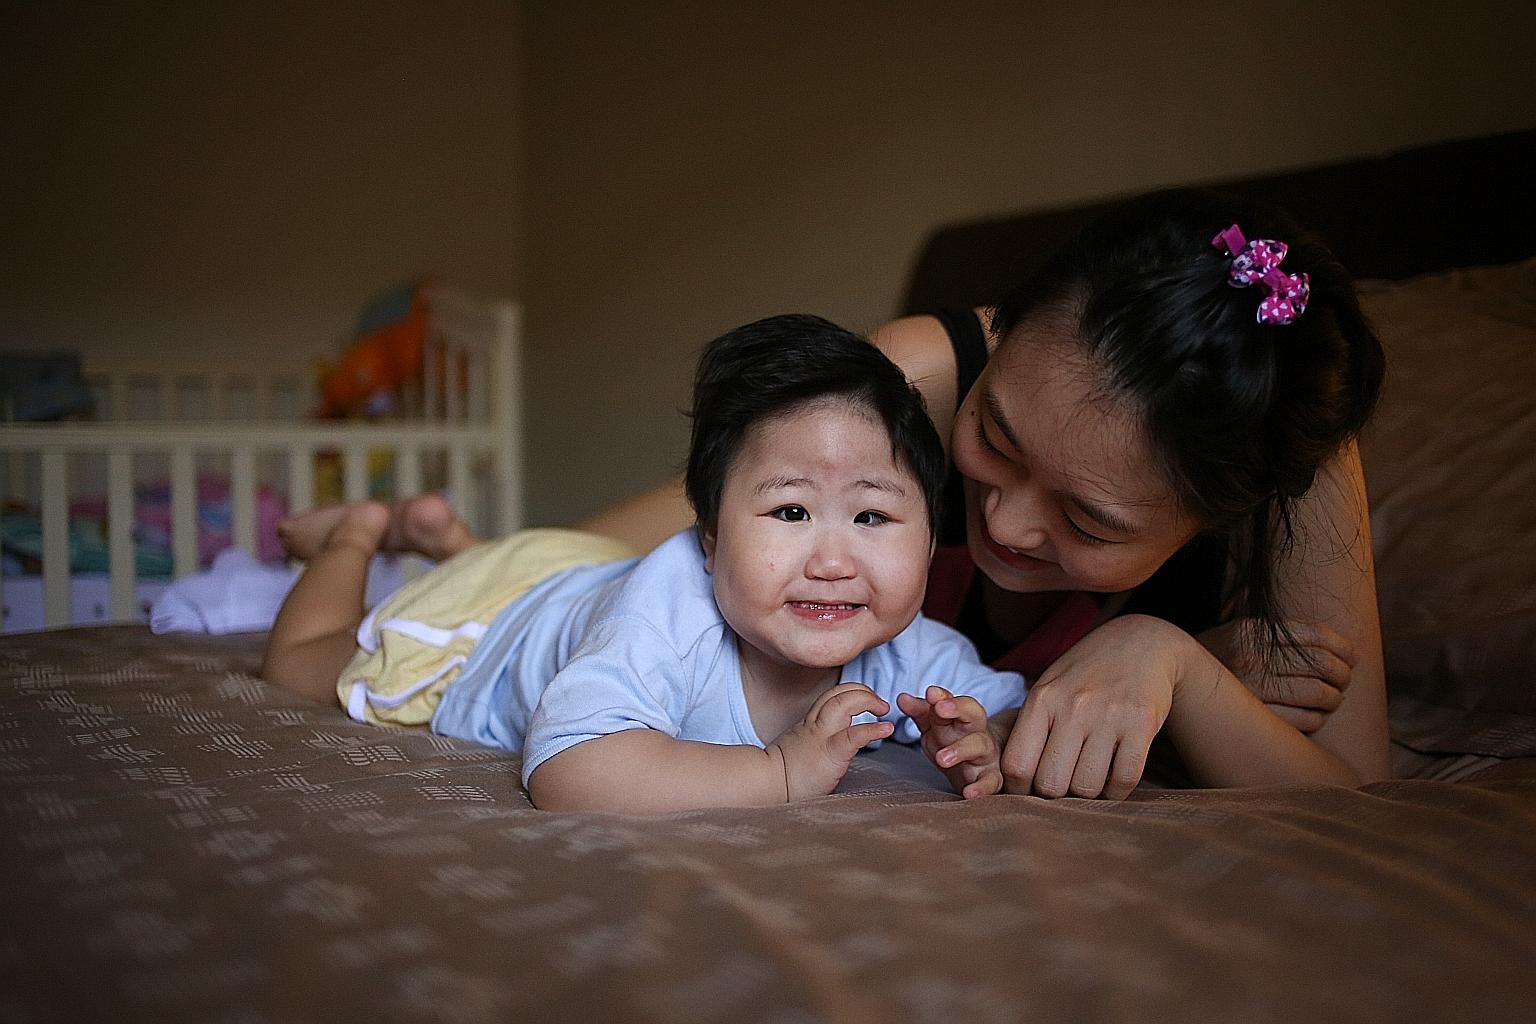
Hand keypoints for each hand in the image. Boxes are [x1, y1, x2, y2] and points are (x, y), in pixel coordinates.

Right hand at [768, 683, 894, 800]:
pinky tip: (886, 729)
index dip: (851, 693)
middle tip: (879, 704)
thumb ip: (812, 743)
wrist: (765, 784)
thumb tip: (828, 748)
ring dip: (867, 700)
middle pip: (838, 693)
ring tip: (883, 709)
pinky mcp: (829, 753)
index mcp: (808, 724)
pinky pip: (853, 734)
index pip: (830, 696)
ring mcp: (821, 737)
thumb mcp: (797, 749)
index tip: (866, 700)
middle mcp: (815, 725)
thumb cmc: (781, 775)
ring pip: (843, 703)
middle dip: (862, 692)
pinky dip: (872, 729)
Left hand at [896, 685, 1001, 799]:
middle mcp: (976, 731)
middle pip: (973, 714)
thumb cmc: (953, 741)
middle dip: (957, 709)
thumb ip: (920, 712)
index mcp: (962, 717)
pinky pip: (990, 782)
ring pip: (979, 745)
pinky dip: (981, 788)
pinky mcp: (990, 777)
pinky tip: (969, 793)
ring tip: (942, 759)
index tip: (931, 693)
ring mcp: (985, 754)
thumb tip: (901, 697)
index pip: (955, 700)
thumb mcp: (935, 726)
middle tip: (939, 709)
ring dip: (960, 750)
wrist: (979, 768)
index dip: (944, 697)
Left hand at [1000, 615, 1180, 799]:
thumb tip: (1015, 780)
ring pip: (1087, 787)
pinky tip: (1113, 778)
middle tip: (1063, 786)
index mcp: (1042, 699)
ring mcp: (1108, 716)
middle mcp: (1072, 707)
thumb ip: (1031, 729)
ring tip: (1088, 779)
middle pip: (1051, 784)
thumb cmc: (1085, 673)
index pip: (1016, 765)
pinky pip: (1124, 780)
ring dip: (1087, 795)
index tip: (1029, 790)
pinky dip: (1117, 791)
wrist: (1140, 643)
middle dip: (1055, 796)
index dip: (1019, 789)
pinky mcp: (1141, 724)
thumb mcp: (1049, 687)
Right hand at [1198, 619, 1354, 732]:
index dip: (1343, 646)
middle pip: (1322, 665)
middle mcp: (1252, 657)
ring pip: (1318, 694)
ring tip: (1333, 698)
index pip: (1316, 635)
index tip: (1352, 656)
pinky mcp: (1253, 716)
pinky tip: (1317, 715)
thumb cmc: (1215, 657)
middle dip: (1343, 674)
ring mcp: (1252, 688)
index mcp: (1252, 630)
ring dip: (1334, 698)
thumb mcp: (1234, 626)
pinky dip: (1318, 718)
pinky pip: (1302, 720)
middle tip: (1345, 679)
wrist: (1172, 682)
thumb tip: (1312, 625)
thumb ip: (1267, 620)